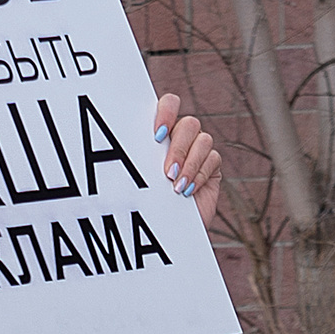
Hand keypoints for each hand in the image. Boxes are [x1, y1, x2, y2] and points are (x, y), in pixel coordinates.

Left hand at [152, 95, 223, 228]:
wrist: (169, 229)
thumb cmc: (149, 203)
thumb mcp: (140, 178)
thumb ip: (140, 158)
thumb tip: (122, 146)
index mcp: (162, 130)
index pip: (170, 104)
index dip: (167, 112)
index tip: (158, 135)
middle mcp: (181, 136)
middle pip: (189, 124)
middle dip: (178, 149)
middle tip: (167, 172)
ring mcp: (198, 150)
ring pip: (203, 140)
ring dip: (189, 165)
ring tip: (177, 187)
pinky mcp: (212, 166)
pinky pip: (212, 159)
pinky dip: (200, 175)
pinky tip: (188, 191)